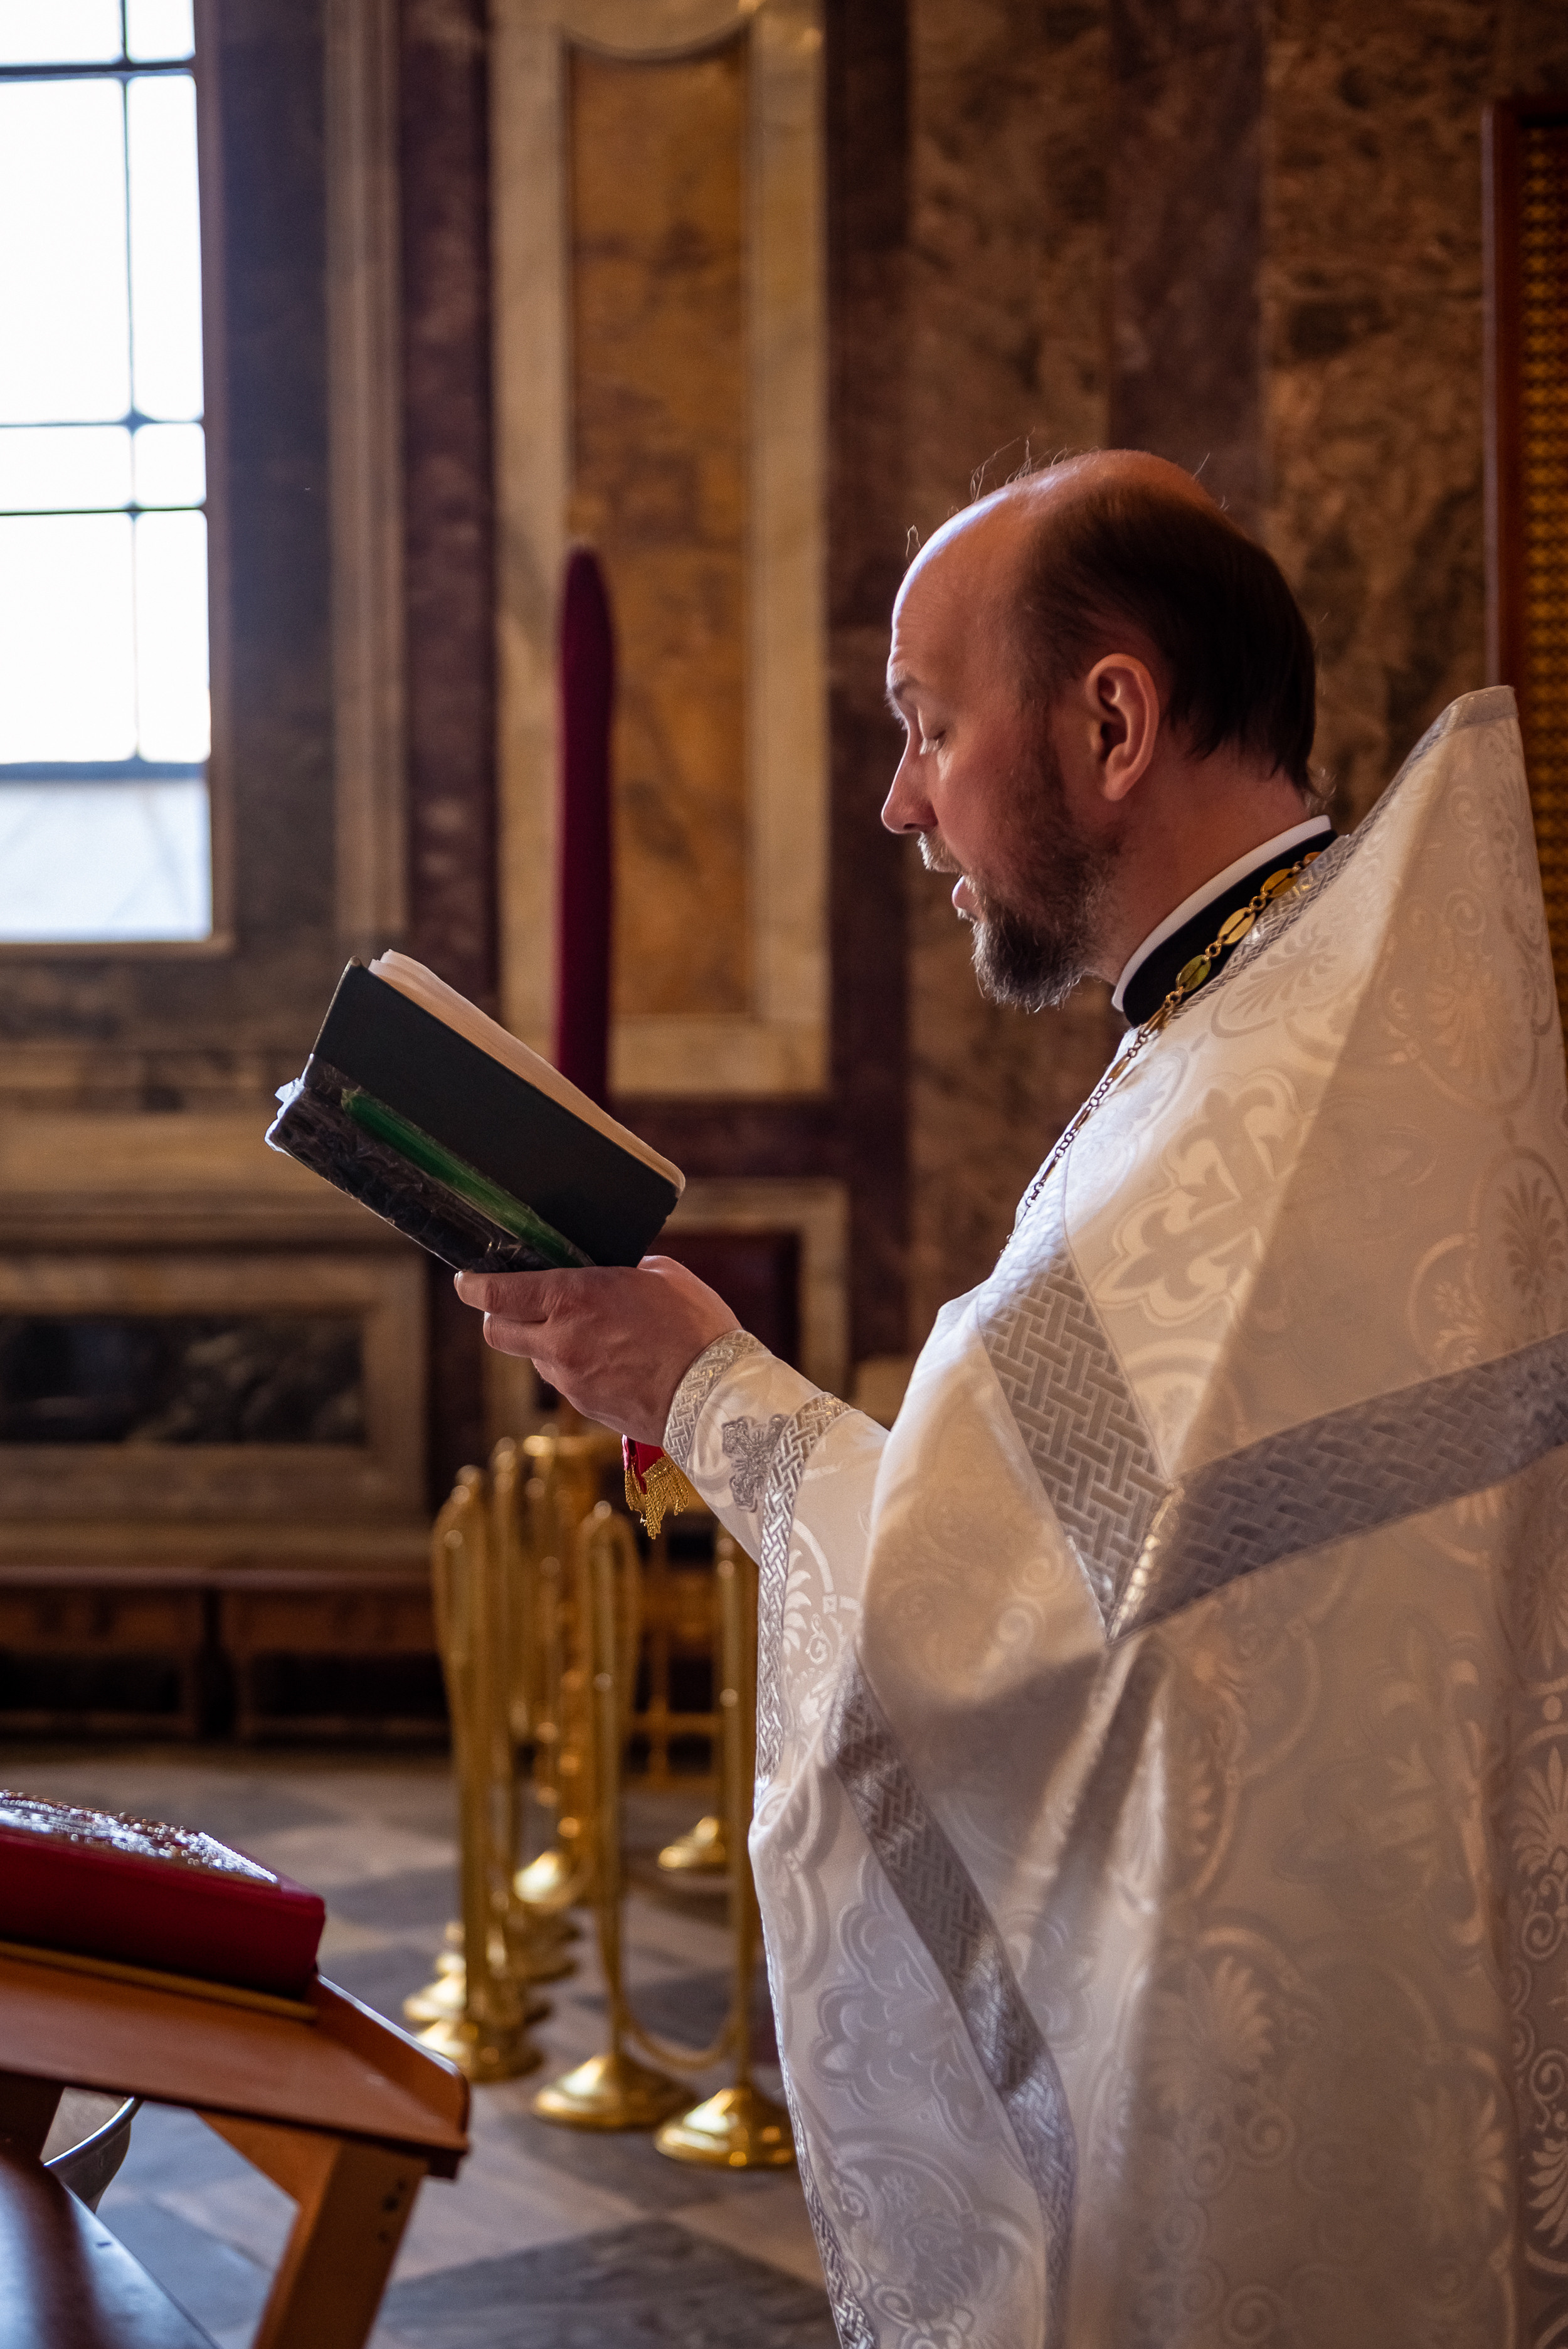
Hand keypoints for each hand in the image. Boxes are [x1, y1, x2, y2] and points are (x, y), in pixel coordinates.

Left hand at [453, 1255, 740, 1444]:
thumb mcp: (660, 1275)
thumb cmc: (696, 1327)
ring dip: (543, 1343)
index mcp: (572, 1298)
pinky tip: (607, 1359)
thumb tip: (605, 1272)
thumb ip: (619, 1271)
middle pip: (497, 1331)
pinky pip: (563, 1380)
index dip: (472, 1286)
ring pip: (532, 1358)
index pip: (495, 1293)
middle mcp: (559, 1341)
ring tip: (584, 1331)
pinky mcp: (586, 1407)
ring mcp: (569, 1379)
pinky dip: (572, 1366)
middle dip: (499, 1315)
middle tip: (516, 1304)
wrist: (717, 1396)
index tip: (467, 1281)